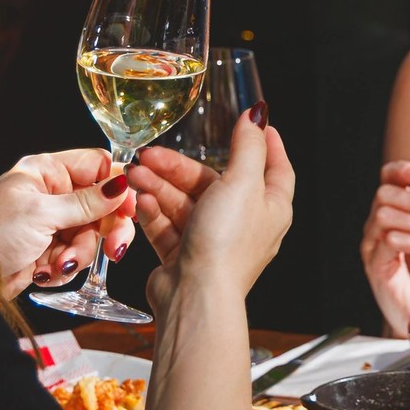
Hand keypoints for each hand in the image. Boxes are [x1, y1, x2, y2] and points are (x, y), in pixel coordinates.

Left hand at [0, 149, 137, 298]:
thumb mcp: (42, 214)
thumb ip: (87, 202)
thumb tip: (123, 184)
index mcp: (47, 171)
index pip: (98, 167)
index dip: (118, 188)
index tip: (130, 210)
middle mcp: (51, 193)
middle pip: (101, 205)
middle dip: (105, 231)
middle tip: (113, 249)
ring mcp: (50, 222)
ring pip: (91, 235)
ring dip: (78, 254)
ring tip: (56, 264)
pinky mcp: (47, 249)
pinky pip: (75, 256)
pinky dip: (63, 267)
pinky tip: (43, 272)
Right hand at [126, 112, 293, 312]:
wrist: (195, 295)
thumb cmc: (227, 241)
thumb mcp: (242, 182)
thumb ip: (248, 146)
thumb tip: (259, 114)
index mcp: (270, 207)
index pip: (275, 168)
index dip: (265, 144)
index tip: (254, 124)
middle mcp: (245, 223)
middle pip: (214, 182)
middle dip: (180, 167)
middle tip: (150, 155)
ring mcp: (214, 240)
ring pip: (185, 202)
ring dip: (158, 187)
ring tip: (134, 175)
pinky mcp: (184, 255)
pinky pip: (168, 225)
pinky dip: (154, 211)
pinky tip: (140, 201)